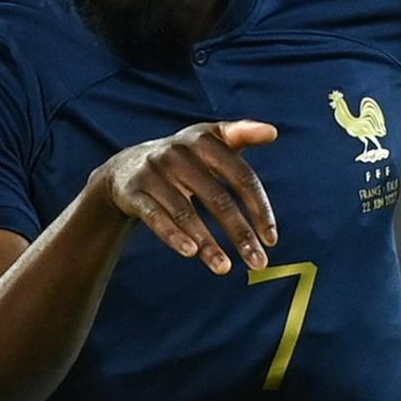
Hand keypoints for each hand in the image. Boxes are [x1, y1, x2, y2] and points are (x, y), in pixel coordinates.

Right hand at [94, 119, 278, 274]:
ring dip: (208, 244)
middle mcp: (178, 153)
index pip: (241, 176)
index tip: (271, 239)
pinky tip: (191, 253)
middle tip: (258, 263)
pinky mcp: (133, 192)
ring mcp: (154, 172)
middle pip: (217, 198)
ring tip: (224, 268)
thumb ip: (241, 135)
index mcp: (204, 140)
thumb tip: (273, 131)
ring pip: (186, 213)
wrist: (127, 166)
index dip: (259, 208)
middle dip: (240, 234)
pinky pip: (155, 217)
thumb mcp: (209, 140)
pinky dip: (173, 235)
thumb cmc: (183, 158)